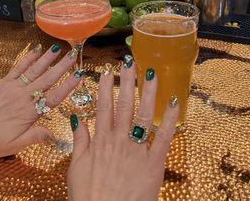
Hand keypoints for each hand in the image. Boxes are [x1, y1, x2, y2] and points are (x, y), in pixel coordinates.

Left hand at [0, 44, 79, 161]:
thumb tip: (56, 136)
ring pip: (34, 71)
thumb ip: (37, 137)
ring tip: (58, 48)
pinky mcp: (4, 82)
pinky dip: (28, 58)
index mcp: (30, 113)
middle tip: (74, 55)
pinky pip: (18, 68)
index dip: (68, 86)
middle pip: (47, 79)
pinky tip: (36, 50)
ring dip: (47, 59)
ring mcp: (14, 87)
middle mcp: (24, 97)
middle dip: (62, 67)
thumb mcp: (16, 145)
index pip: (54, 97)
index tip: (79, 75)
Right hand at [67, 57, 178, 200]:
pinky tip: (173, 101)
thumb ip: (79, 142)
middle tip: (129, 61)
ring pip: (143, 115)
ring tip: (150, 73)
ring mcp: (137, 151)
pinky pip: (163, 138)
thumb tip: (76, 118)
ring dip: (147, 92)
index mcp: (100, 140)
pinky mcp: (153, 164)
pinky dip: (169, 119)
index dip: (105, 87)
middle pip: (124, 105)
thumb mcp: (76, 168)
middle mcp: (119, 140)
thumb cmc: (88, 197)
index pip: (103, 106)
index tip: (107, 70)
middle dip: (127, 81)